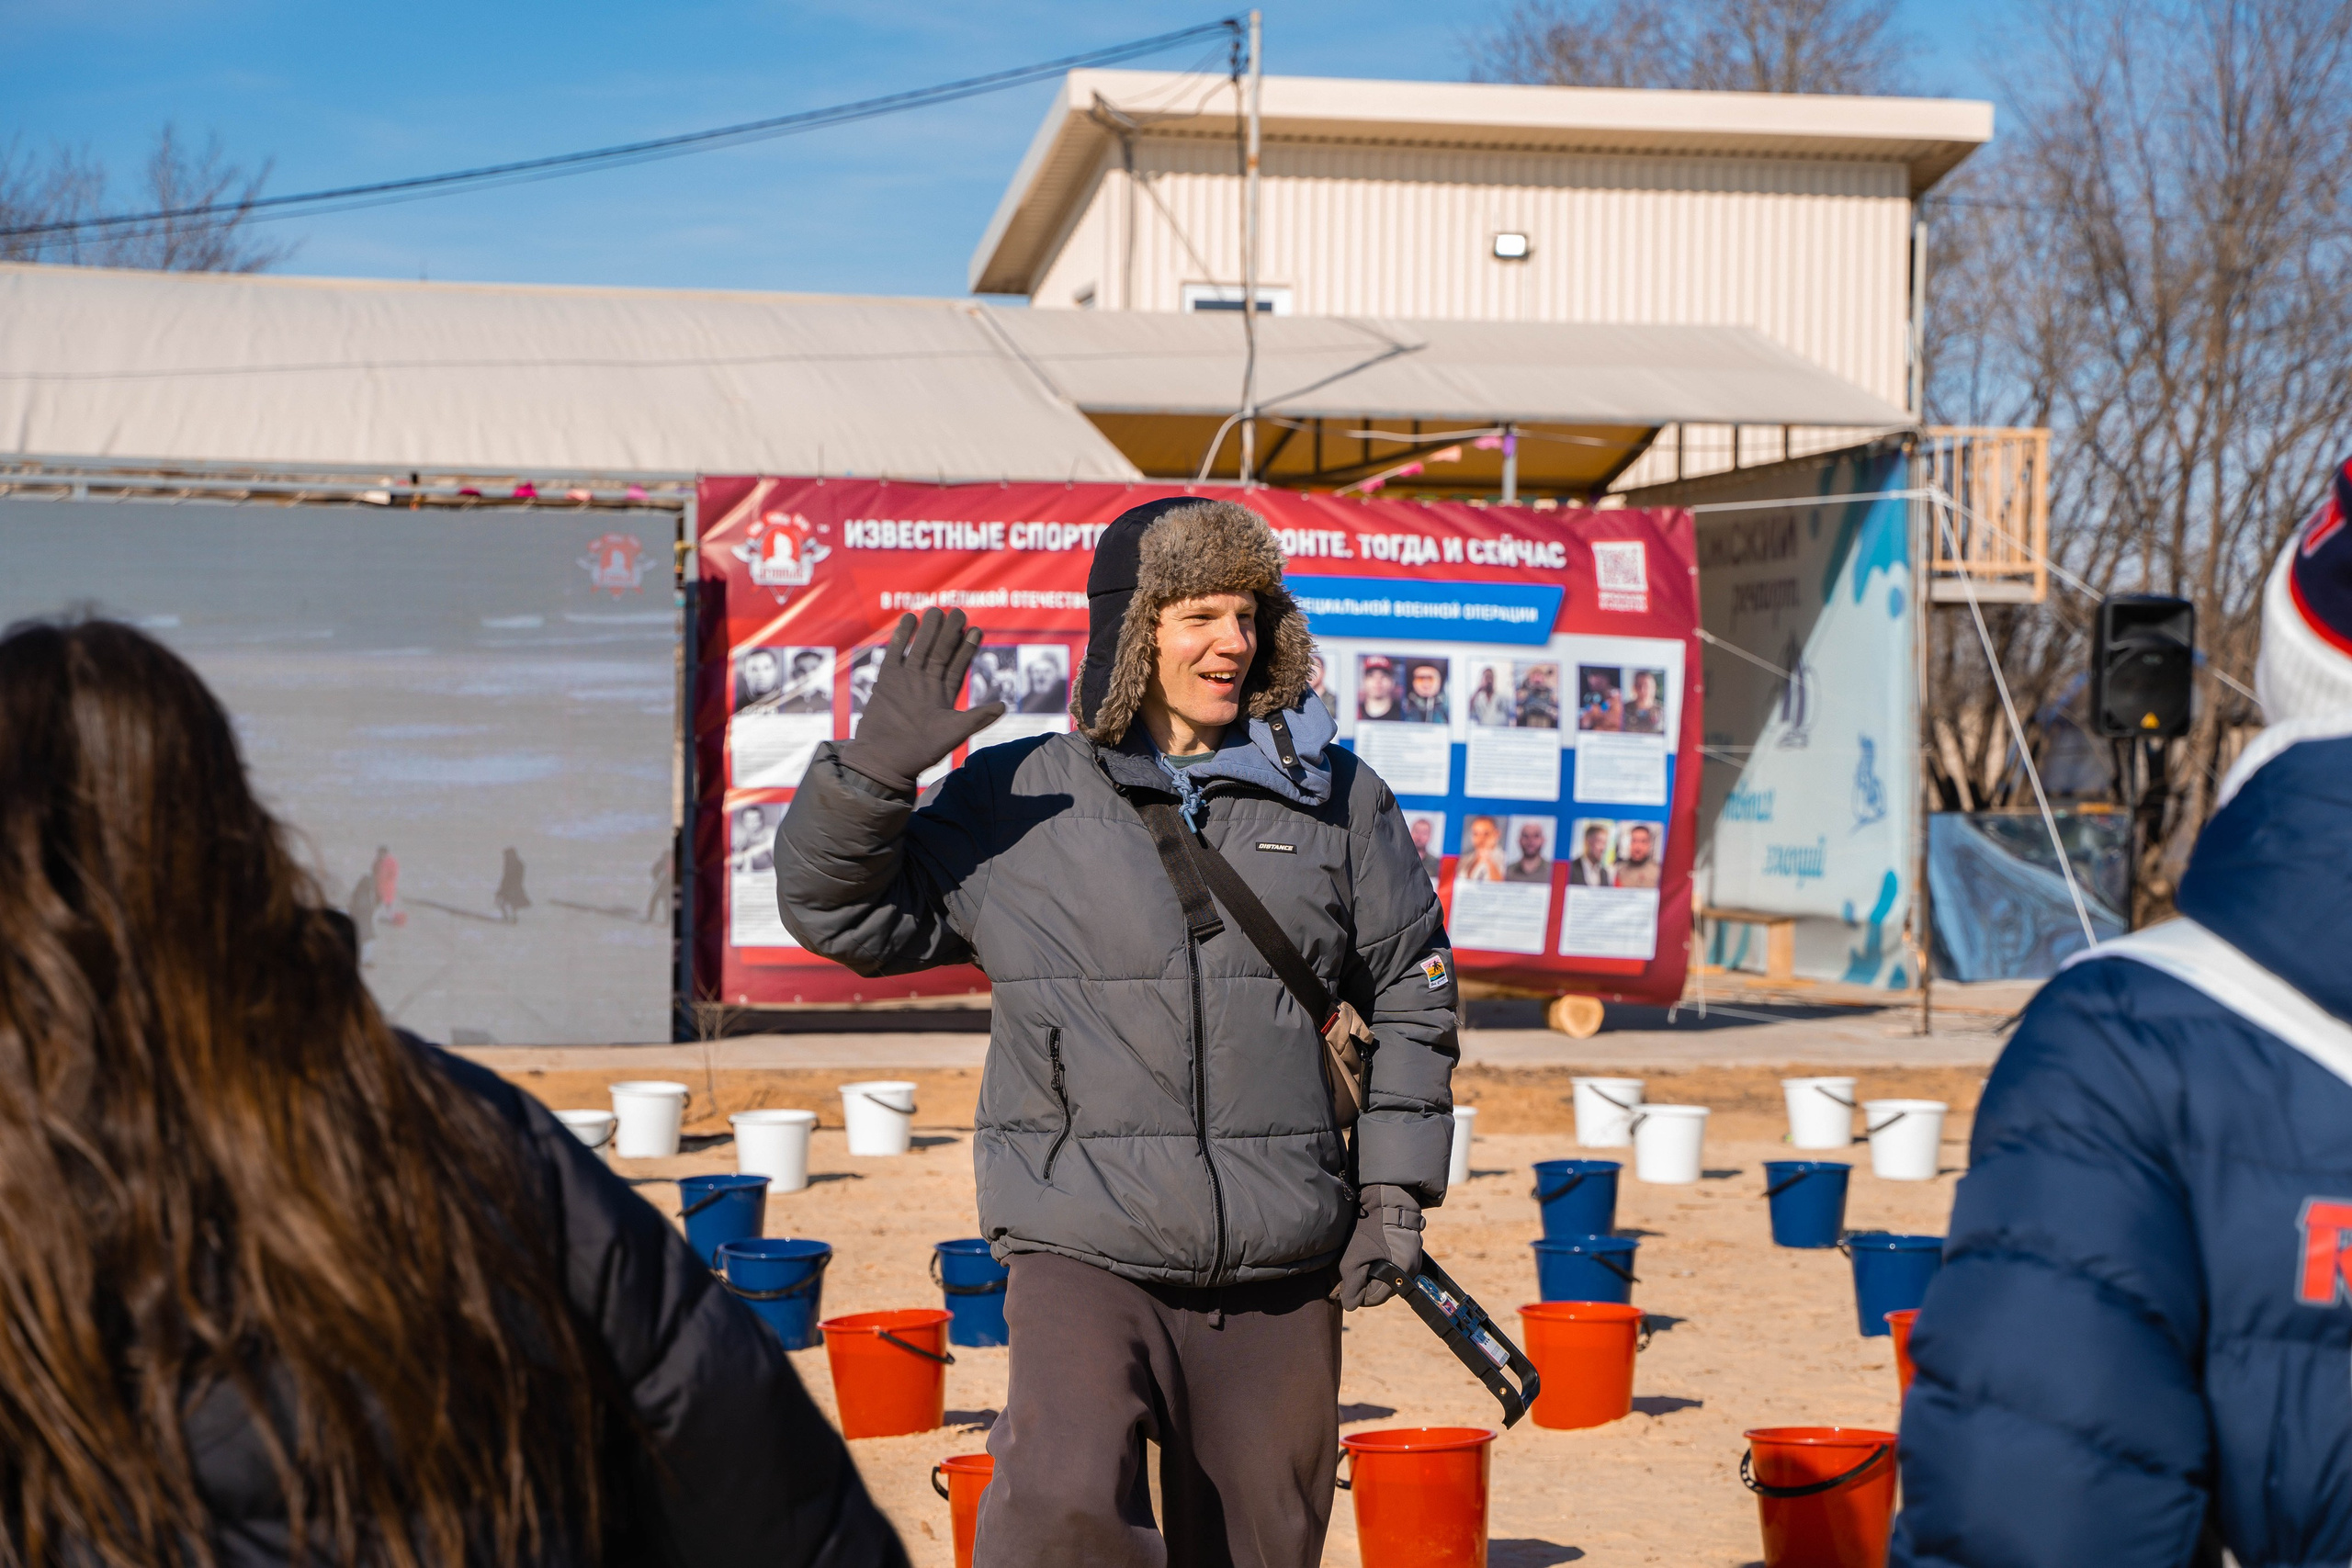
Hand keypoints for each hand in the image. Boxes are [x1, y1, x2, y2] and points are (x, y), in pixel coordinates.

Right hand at [837, 609, 1004, 792]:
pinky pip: (895, 653)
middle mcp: (926, 683)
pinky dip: (901, 637)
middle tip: (958, 611)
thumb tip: (1004, 705)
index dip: (968, 647)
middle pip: (940, 650)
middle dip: (949, 632)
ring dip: (927, 630)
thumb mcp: (955, 732)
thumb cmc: (922, 751)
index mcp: (945, 694)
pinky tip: (908, 619)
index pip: (959, 664)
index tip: (976, 629)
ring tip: (936, 610)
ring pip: (919, 648)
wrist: (886, 760)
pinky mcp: (886, 680)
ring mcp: (906, 680)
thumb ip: (977, 718)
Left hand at [1337, 1184, 1423, 1309]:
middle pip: (1382, 1289)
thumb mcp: (1353, 1258)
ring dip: (1372, 1272)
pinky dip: (1381, 1262)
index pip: (1374, 1298)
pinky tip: (1371, 1251)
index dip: (1356, 1293)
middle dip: (1364, 1282)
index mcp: (1400, 1273)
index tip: (1343, 1283)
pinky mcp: (1412, 1249)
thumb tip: (1349, 1304)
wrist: (1386, 1197)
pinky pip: (1394, 1265)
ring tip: (1360, 1257)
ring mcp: (1414, 1259)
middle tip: (1349, 1269)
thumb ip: (1350, 1285)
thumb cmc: (1370, 1226)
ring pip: (1387, 1277)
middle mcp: (1412, 1270)